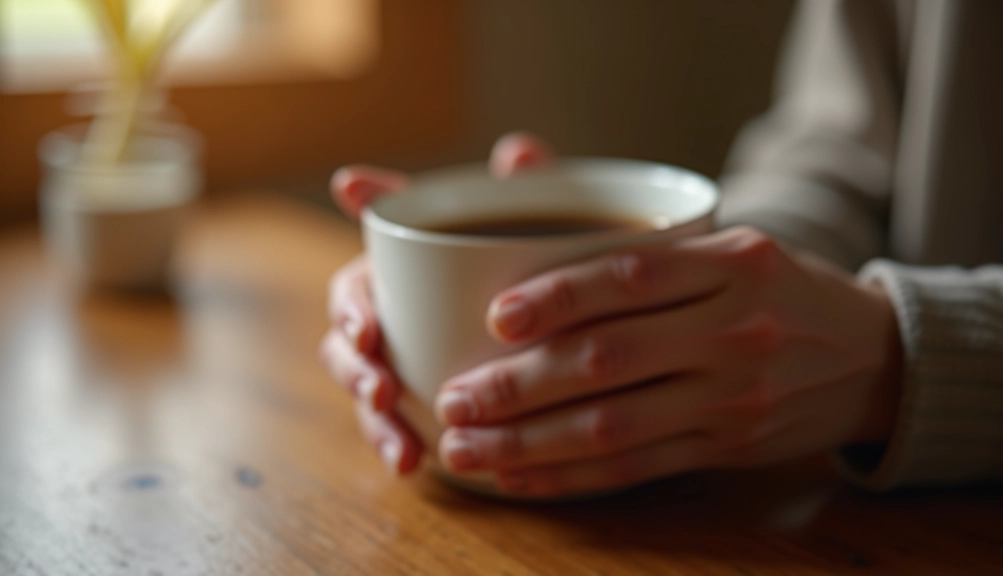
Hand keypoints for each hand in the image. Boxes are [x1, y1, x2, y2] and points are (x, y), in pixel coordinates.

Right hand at [320, 132, 554, 474]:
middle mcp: (391, 316)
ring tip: (398, 439)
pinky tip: (413, 464)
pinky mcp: (417, 404)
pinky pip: (394, 428)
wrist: (561, 313)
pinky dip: (397, 445)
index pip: (360, 282)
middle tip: (382, 387)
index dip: (353, 303)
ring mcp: (400, 362)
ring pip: (364, 390)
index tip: (368, 327)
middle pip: (347, 342)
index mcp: (402, 271)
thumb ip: (526, 186)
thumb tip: (517, 154)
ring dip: (371, 416)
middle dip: (354, 367)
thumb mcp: (535, 221)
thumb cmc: (530, 256)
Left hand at [433, 227, 903, 496]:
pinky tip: (518, 479)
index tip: (494, 314)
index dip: (559, 297)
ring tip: (466, 447)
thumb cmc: (775, 287)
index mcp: (734, 262)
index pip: (632, 277)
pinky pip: (636, 467)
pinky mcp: (726, 446)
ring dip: (529, 443)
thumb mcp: (726, 239)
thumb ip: (628, 222)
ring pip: (614, 426)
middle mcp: (735, 331)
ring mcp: (733, 397)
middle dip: (519, 386)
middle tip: (452, 398)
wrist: (874, 358)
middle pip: (609, 361)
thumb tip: (515, 159)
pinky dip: (571, 477)